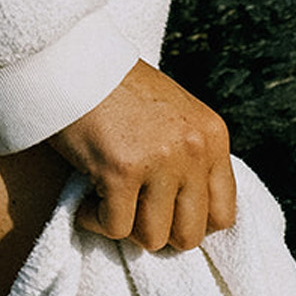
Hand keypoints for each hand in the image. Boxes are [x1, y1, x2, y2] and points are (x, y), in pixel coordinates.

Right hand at [46, 61, 238, 251]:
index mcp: (212, 136)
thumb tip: (190, 208)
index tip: (166, 215)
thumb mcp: (175, 114)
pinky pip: (115, 228)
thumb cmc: (117, 88)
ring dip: (126, 228)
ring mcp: (159, 161)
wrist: (71, 58)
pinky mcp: (120, 171)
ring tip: (107, 202)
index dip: (192, 223)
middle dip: (160, 232)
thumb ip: (191, 155)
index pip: (223, 214)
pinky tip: (86, 202)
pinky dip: (95, 221)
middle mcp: (193, 150)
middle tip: (134, 213)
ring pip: (153, 238)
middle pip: (190, 235)